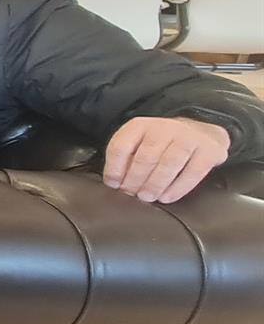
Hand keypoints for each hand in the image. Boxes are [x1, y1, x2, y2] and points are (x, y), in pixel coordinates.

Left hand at [103, 116, 229, 202]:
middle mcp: (164, 128)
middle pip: (145, 156)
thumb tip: (115, 183)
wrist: (202, 133)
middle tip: (132, 194)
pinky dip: (178, 188)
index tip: (113, 184)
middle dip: (135, 179)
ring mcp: (188, 137)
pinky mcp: (209, 150)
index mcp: (140, 126)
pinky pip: (193, 172)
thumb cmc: (163, 144)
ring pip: (168, 163)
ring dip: (154, 184)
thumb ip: (126, 159)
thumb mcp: (139, 144)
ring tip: (147, 197)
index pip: (121, 145)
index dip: (114, 168)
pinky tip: (167, 197)